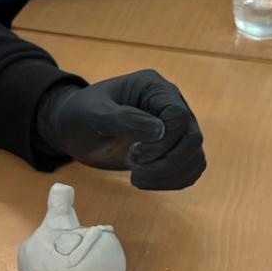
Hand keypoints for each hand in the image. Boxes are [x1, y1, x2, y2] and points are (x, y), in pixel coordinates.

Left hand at [35, 72, 205, 190]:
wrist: (76, 129)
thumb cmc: (82, 114)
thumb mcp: (95, 113)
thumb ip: (124, 118)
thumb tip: (160, 130)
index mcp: (154, 88)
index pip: (178, 116)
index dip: (162, 141)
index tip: (134, 152)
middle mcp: (171, 105)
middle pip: (192, 138)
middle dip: (166, 162)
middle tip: (135, 168)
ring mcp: (177, 129)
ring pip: (195, 157)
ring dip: (169, 175)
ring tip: (137, 177)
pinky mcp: (174, 150)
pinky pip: (190, 170)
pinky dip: (172, 182)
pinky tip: (146, 181)